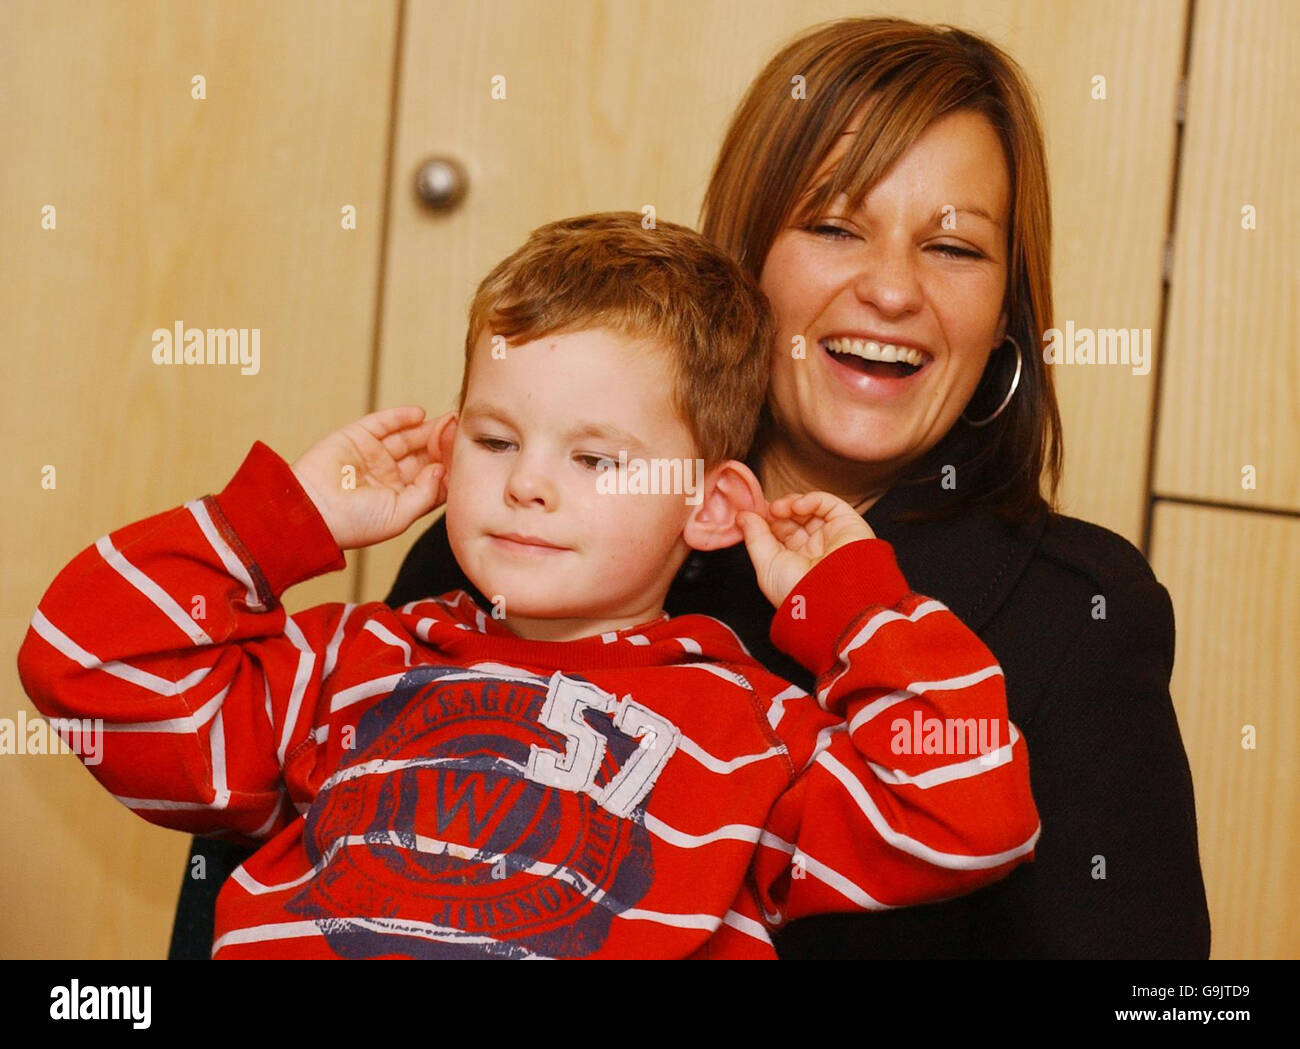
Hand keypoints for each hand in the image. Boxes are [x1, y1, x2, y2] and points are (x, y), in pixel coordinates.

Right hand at [290, 406, 450, 549]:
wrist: (309, 511)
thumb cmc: (352, 523)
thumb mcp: (399, 515)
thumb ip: (425, 493)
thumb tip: (443, 470)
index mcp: (400, 499)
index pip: (433, 479)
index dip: (450, 466)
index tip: (468, 454)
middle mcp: (389, 477)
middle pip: (424, 456)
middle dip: (444, 443)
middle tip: (462, 429)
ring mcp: (373, 456)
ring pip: (408, 438)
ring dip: (429, 429)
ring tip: (449, 420)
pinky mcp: (356, 437)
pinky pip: (383, 423)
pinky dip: (402, 417)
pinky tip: (421, 414)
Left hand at [737, 491, 875, 607]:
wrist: (835, 597)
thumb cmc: (801, 592)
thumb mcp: (766, 566)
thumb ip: (754, 537)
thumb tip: (742, 516)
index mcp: (795, 562)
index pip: (779, 533)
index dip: (764, 521)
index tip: (749, 513)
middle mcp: (814, 549)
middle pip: (792, 519)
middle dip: (775, 511)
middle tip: (764, 509)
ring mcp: (831, 535)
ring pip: (808, 508)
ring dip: (789, 503)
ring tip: (778, 509)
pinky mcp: (848, 524)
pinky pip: (828, 503)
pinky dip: (810, 499)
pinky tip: (796, 507)